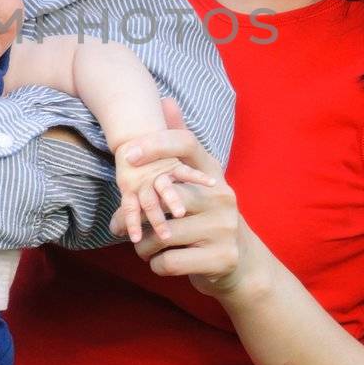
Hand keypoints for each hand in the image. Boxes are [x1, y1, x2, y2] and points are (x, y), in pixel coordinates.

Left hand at [123, 99, 264, 299]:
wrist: (242, 265)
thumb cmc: (207, 218)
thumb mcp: (197, 181)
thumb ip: (177, 147)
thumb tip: (165, 99)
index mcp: (213, 174)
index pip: (186, 144)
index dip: (155, 145)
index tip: (127, 157)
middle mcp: (222, 197)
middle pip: (165, 198)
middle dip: (136, 217)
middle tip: (121, 227)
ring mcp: (225, 228)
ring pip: (162, 236)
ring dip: (143, 246)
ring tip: (143, 248)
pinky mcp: (222, 259)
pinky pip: (169, 262)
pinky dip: (156, 265)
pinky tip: (160, 262)